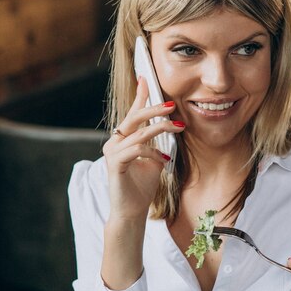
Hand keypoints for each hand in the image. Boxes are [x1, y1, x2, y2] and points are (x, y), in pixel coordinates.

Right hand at [103, 77, 183, 223]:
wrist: (132, 212)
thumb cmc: (142, 187)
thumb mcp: (154, 159)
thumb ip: (157, 142)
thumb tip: (169, 126)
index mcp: (123, 139)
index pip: (133, 113)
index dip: (140, 95)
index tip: (146, 78)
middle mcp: (115, 142)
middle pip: (134, 117)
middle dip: (154, 108)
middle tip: (172, 105)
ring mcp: (112, 153)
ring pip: (138, 133)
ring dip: (160, 128)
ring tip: (178, 127)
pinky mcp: (114, 164)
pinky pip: (136, 150)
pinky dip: (152, 152)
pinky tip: (163, 159)